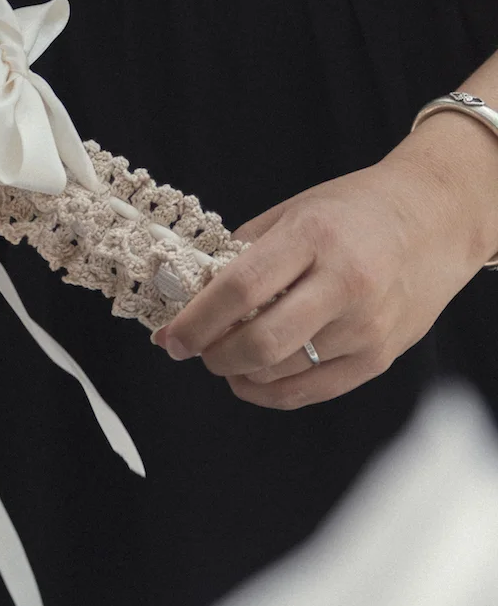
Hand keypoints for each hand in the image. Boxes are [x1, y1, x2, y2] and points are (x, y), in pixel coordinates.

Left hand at [151, 127, 496, 409]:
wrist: (435, 219)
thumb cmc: (352, 213)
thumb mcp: (289, 214)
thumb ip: (237, 256)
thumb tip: (182, 299)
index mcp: (314, 238)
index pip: (240, 290)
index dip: (196, 321)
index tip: (170, 337)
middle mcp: (345, 284)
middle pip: (259, 343)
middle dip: (212, 355)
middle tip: (193, 348)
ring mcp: (366, 326)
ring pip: (279, 373)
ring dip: (236, 372)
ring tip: (225, 354)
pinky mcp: (379, 357)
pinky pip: (308, 392)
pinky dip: (266, 391)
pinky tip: (251, 375)